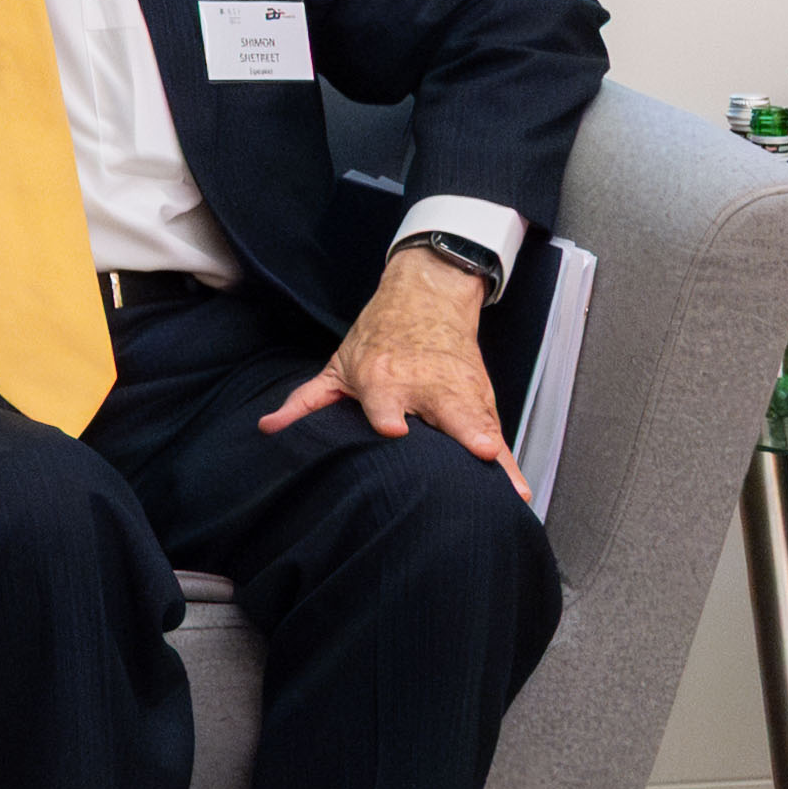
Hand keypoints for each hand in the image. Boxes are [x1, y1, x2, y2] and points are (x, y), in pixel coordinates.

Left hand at [259, 246, 530, 498]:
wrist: (427, 297)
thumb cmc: (377, 338)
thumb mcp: (338, 365)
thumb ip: (306, 401)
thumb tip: (268, 429)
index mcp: (383, 376)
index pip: (385, 397)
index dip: (387, 412)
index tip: (392, 427)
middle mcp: (424, 384)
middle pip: (445, 409)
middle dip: (462, 429)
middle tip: (478, 449)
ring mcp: (457, 393)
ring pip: (478, 425)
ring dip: (493, 453)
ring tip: (509, 486)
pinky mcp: (481, 403)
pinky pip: (496, 436)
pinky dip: (508, 464)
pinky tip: (519, 491)